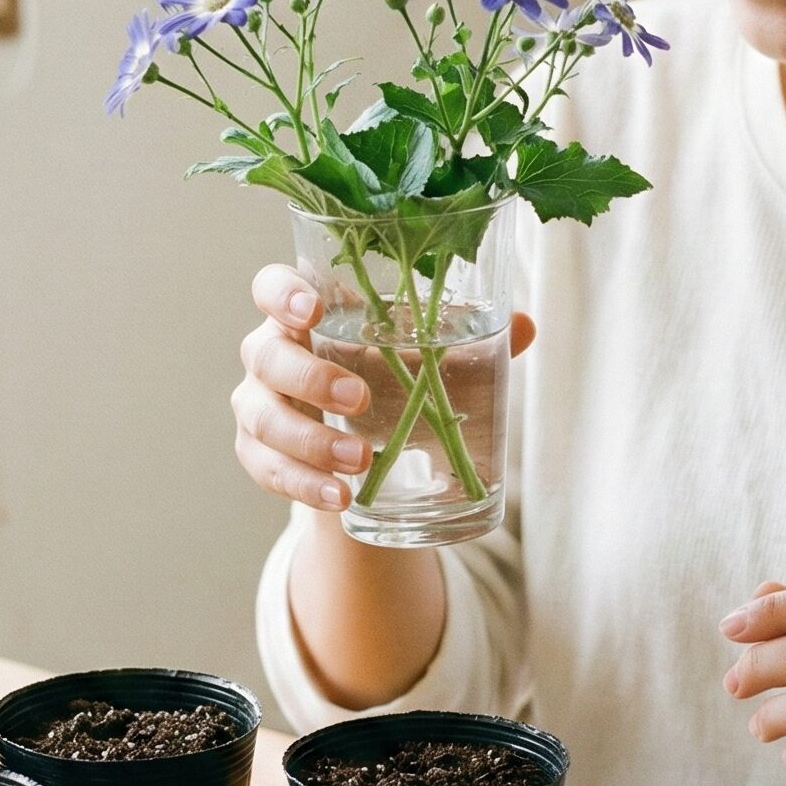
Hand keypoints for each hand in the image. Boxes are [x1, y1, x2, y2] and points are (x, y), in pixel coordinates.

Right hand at [232, 265, 535, 513]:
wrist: (363, 444)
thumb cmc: (388, 376)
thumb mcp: (423, 356)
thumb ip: (467, 339)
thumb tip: (526, 324)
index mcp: (305, 314)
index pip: (271, 288)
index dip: (282, 294)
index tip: (312, 310)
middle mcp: (270, 354)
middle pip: (265, 355)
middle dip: (310, 377)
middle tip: (360, 396)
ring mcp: (258, 406)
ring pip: (264, 419)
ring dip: (312, 442)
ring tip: (360, 460)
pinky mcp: (259, 455)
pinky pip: (268, 470)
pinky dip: (305, 486)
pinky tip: (341, 497)